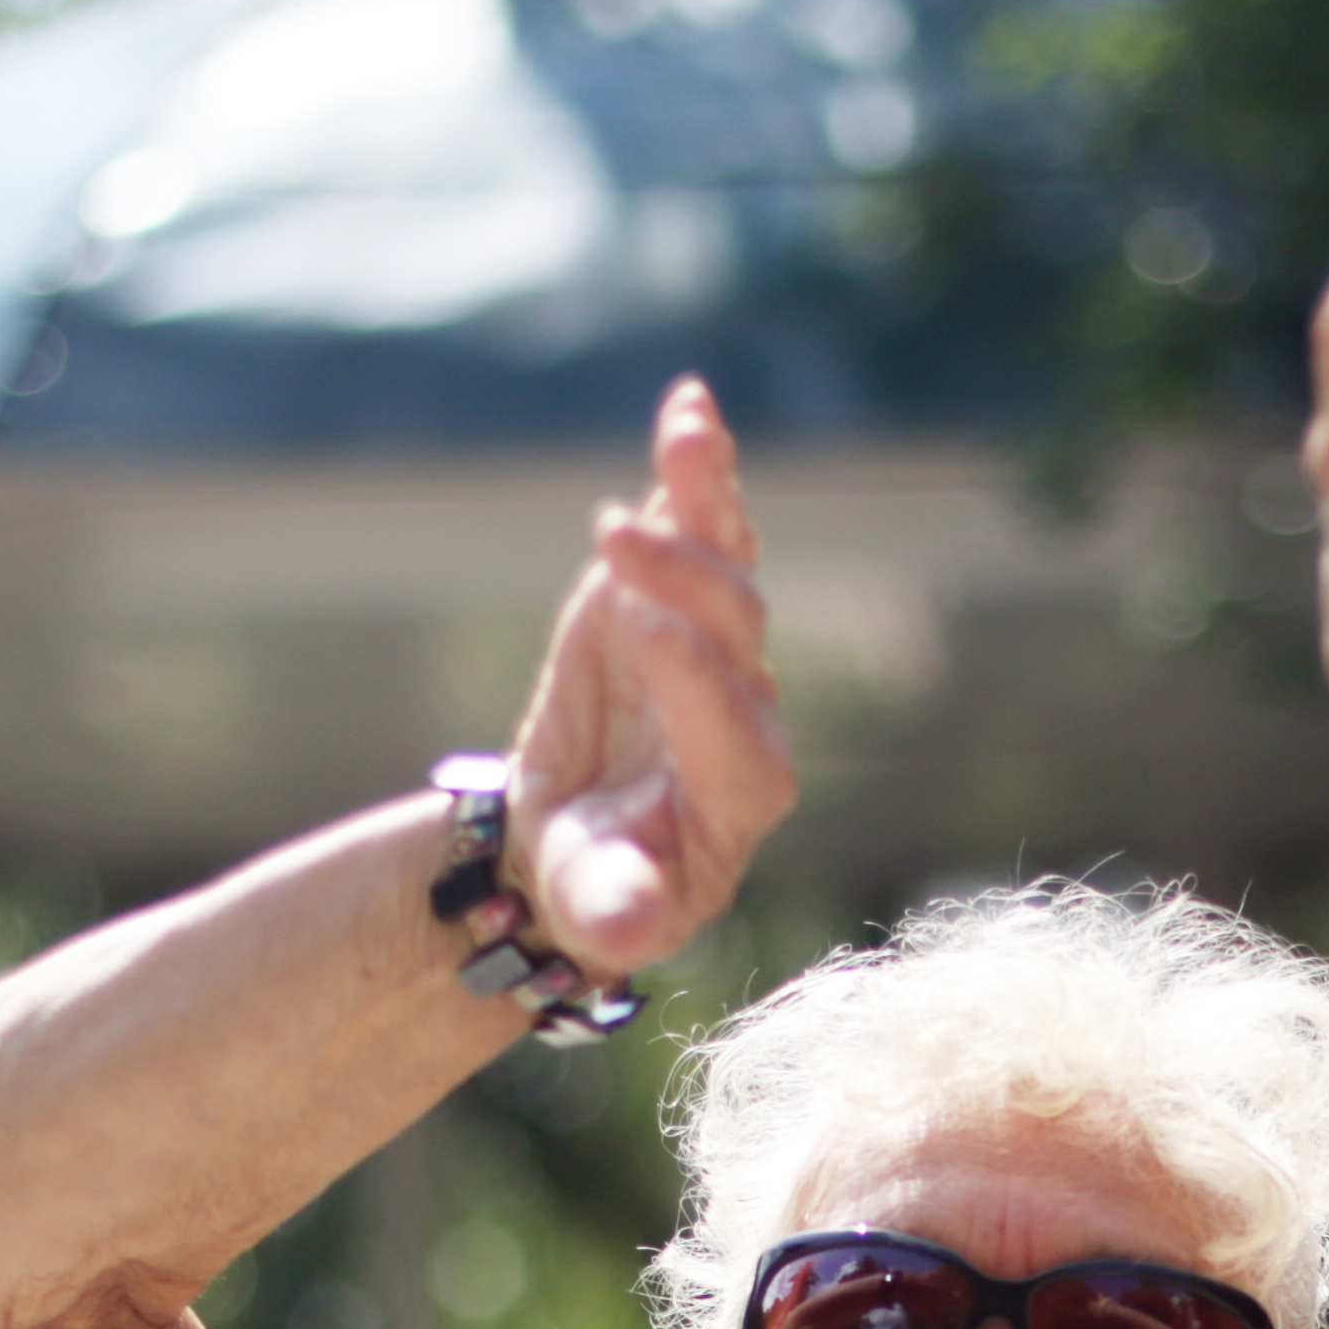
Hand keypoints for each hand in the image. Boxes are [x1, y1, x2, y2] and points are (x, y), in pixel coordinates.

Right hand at [502, 378, 797, 969]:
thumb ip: (617, 916)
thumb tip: (629, 927)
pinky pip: (699, 522)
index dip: (698, 681)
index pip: (734, 732)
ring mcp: (714, 640)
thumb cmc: (598, 881)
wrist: (583, 834)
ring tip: (684, 429)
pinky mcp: (676, 592)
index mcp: (739, 791)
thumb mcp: (598, 911)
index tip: (651, 633)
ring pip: (728, 564)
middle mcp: (745, 709)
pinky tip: (688, 401)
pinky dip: (694, 466)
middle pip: (737, 634)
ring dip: (708, 497)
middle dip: (685, 583)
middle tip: (614, 541)